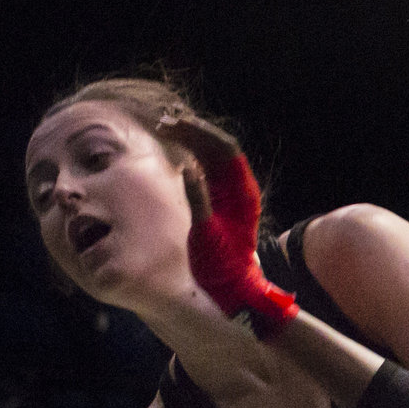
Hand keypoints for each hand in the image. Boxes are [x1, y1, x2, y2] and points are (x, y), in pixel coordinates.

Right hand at [157, 118, 297, 334]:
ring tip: (166, 129)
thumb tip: (189, 168)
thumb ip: (199, 200)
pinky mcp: (219, 199)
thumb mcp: (206, 233)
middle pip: (218, 147)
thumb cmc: (220, 263)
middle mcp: (239, 187)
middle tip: (166, 122)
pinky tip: (175, 150)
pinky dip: (191, 156)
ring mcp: (229, 192)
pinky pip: (206, 169)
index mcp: (242, 191)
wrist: (230, 285)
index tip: (179, 123)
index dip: (203, 132)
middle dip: (194, 131)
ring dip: (191, 140)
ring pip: (211, 156)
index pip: (226, 149)